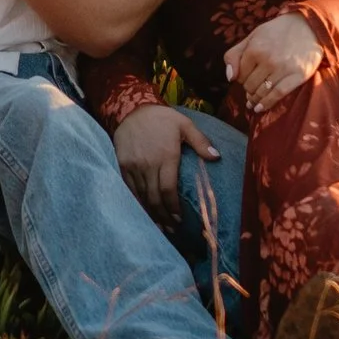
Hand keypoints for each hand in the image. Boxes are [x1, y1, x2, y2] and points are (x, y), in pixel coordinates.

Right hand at [114, 102, 219, 218]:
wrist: (132, 109)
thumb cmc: (162, 119)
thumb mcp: (185, 125)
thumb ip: (201, 142)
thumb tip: (216, 158)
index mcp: (166, 156)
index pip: (168, 190)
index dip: (173, 208)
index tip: (180, 220)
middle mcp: (148, 164)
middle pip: (155, 198)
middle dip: (163, 217)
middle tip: (172, 230)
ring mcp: (133, 166)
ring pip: (142, 197)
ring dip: (151, 213)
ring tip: (160, 226)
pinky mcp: (122, 165)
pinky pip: (129, 189)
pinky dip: (137, 203)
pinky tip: (144, 212)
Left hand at [225, 11, 323, 115]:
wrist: (307, 26)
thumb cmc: (276, 32)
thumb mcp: (252, 37)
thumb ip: (234, 55)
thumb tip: (229, 78)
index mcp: (254, 49)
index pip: (239, 75)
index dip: (241, 79)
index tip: (246, 77)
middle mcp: (268, 59)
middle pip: (249, 85)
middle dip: (248, 88)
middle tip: (252, 88)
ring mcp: (283, 68)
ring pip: (261, 92)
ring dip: (255, 99)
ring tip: (253, 102)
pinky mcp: (297, 75)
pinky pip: (278, 94)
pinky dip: (267, 104)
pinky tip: (260, 108)